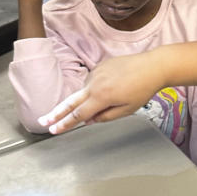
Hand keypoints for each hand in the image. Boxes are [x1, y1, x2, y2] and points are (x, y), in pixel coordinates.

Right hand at [38, 52, 163, 132]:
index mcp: (101, 97)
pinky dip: (97, 88)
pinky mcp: (99, 66)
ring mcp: (96, 73)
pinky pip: (93, 81)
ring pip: (85, 91)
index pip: (78, 114)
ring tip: (116, 95)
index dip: (64, 124)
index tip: (53, 129)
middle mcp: (94, 84)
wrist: (152, 66)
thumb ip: (106, 117)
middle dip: (56, 113)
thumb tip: (89, 120)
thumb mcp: (126, 110)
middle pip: (71, 102)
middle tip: (43, 121)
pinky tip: (114, 87)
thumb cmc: (142, 89)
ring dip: (89, 99)